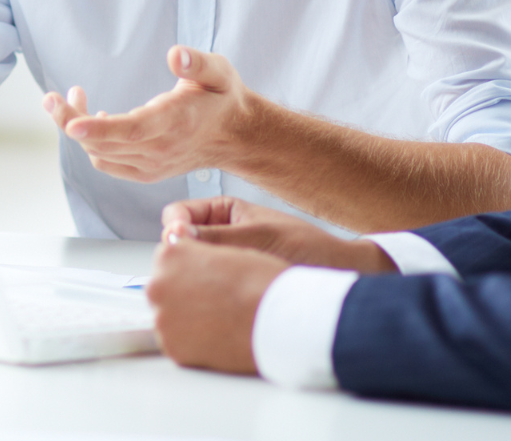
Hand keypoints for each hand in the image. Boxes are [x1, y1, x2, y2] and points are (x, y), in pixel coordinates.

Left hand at [41, 45, 256, 182]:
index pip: (132, 130)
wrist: (234, 136)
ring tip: (71, 97)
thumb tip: (175, 55)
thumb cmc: (221, 98)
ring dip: (77, 129)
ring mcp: (151, 165)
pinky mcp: (145, 172)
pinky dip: (91, 144)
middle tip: (49, 97)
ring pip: (100, 154)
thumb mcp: (219, 72)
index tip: (71, 124)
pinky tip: (91, 120)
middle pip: (104, 143)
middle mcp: (161, 149)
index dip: (99, 129)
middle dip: (69, 121)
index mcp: (175, 121)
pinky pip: (107, 163)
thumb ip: (198, 62)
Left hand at [145, 237, 286, 374]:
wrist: (278, 320)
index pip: (167, 260)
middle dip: (183, 294)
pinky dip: (193, 342)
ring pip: (169, 317)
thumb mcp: (227, 250)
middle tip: (213, 301)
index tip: (204, 278)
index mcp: (169, 256)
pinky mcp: (173, 348)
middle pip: (164, 288)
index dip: (189, 269)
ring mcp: (163, 319)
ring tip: (219, 320)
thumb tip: (189, 261)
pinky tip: (217, 336)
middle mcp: (158, 285)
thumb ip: (199, 254)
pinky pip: (178, 342)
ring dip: (187, 318)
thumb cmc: (261, 283)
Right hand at [162, 197, 395, 273]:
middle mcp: (219, 235)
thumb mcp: (257, 236)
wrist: (337, 276)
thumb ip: (215, 236)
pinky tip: (222, 298)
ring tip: (215, 284)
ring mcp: (224, 261)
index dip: (175, 228)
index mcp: (223, 211)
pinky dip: (208, 292)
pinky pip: (206, 288)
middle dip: (185, 255)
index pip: (178, 215)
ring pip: (191, 267)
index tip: (178, 242)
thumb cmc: (308, 248)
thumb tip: (173, 237)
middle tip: (197, 267)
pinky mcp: (230, 286)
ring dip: (198, 275)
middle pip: (180, 243)